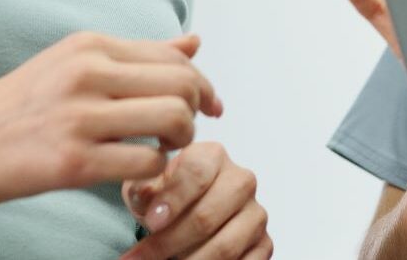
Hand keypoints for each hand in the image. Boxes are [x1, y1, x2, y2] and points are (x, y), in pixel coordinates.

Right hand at [0, 31, 223, 230]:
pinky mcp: (73, 162)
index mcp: (90, 46)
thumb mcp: (73, 64)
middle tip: (184, 132)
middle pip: (182, 84)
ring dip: (181, 141)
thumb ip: (136, 56)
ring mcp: (80, 117)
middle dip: (197, 111)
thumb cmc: (17, 108)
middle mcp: (88, 73)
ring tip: (163, 151)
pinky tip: (138, 173)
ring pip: (173, 119)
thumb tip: (194, 43)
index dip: (203, 83)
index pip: (174, 55)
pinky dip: (155, 172)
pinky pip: (146, 162)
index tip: (212, 105)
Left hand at [119, 142, 271, 259]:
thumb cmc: (168, 198)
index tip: (152, 222)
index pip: (196, 173)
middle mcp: (241, 182)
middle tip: (143, 256)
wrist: (188, 214)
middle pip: (207, 215)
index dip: (172, 200)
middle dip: (170, 241)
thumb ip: (145, 189)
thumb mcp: (149, 187)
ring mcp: (255, 214)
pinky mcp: (264, 244)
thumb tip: (146, 197)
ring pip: (224, 246)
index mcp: (213, 156)